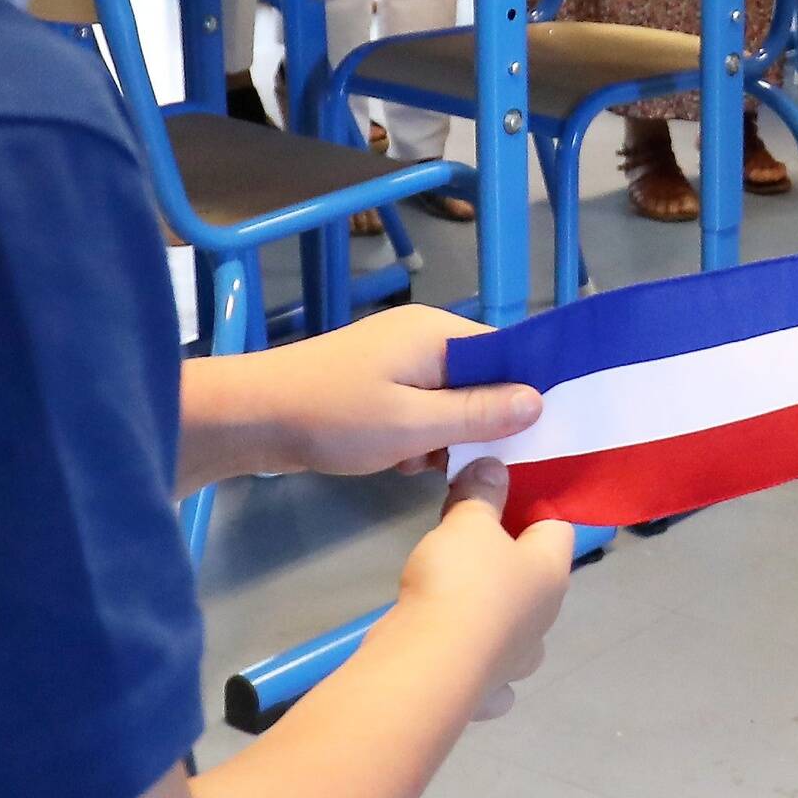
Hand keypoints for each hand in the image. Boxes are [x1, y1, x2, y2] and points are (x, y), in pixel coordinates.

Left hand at [217, 304, 541, 476]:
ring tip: (421, 463)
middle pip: (482, 379)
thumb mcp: (414, 423)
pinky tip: (401, 461)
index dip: (528, 392)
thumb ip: (479, 413)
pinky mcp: (379, 382)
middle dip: (480, 423)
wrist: (253, 418)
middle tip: (470, 460)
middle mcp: (424, 337)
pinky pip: (422, 407)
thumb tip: (539, 401)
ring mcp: (398, 358)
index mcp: (438, 333)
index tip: (543, 435)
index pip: (508, 352)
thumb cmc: (335, 416)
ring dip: (446, 436)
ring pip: (451, 400)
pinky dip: (419, 435)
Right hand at [400, 462, 570, 721]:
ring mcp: (517, 661)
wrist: (430, 663)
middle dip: (508, 564)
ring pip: (518, 632)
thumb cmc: (460, 581)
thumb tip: (494, 466)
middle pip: (536, 581)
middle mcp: (544, 619)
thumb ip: (481, 493)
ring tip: (457, 602)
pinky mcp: (485, 691)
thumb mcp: (468, 523)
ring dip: (497, 618)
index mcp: (551, 573)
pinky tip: (453, 653)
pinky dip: (477, 665)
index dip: (533, 510)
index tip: (500, 501)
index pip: (559, 529)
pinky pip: (490, 674)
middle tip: (466, 547)